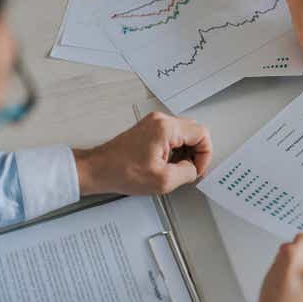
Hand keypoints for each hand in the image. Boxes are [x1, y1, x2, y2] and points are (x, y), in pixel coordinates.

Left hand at [74, 112, 211, 195]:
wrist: (98, 169)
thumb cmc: (122, 172)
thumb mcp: (163, 181)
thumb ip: (187, 172)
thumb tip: (194, 169)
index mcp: (166, 128)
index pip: (201, 134)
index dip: (205, 155)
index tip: (197, 169)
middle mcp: (161, 120)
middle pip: (194, 132)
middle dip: (196, 153)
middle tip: (188, 170)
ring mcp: (154, 123)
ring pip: (184, 134)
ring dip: (185, 152)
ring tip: (174, 168)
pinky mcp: (149, 129)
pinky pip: (172, 136)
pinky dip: (175, 150)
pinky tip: (165, 164)